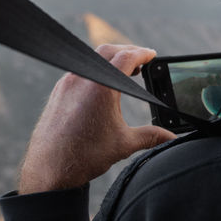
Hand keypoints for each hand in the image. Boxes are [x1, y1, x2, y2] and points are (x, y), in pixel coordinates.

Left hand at [18, 44, 176, 193]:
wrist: (49, 168)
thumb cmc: (84, 155)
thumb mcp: (124, 144)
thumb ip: (151, 136)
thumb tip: (171, 138)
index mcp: (101, 86)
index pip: (126, 57)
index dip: (142, 53)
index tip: (152, 55)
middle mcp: (82, 79)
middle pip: (108, 51)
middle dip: (127, 52)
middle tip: (141, 60)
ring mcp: (67, 83)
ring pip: (91, 59)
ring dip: (109, 60)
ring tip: (124, 72)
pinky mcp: (58, 92)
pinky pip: (79, 71)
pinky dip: (95, 70)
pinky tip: (101, 85)